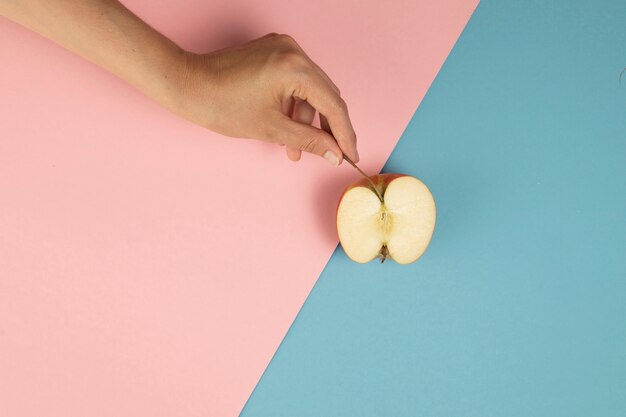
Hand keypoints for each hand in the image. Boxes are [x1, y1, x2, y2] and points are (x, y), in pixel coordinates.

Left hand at [171, 33, 358, 165]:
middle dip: (327, 128)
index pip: (333, 105)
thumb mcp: (271, 129)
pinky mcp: (273, 51)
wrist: (187, 85)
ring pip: (310, 89)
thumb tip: (335, 153)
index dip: (344, 134)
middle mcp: (294, 51)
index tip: (350, 155)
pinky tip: (286, 129)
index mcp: (295, 67)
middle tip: (331, 154)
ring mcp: (283, 48)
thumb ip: (309, 141)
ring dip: (307, 120)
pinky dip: (295, 104)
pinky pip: (296, 81)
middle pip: (326, 95)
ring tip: (294, 149)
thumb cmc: (221, 105)